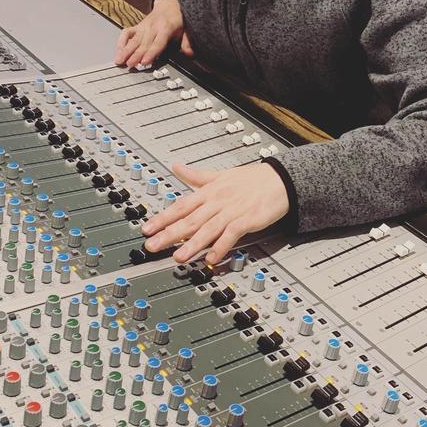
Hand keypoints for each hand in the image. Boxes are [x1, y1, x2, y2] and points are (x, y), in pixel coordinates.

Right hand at [114, 0, 193, 67]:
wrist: (169, 5)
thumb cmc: (177, 19)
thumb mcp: (186, 30)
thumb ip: (187, 42)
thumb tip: (190, 54)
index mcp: (165, 28)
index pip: (157, 43)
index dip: (150, 53)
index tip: (144, 62)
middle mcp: (152, 27)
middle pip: (143, 43)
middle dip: (135, 55)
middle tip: (129, 65)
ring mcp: (143, 26)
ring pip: (133, 39)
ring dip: (125, 50)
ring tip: (119, 60)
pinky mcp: (137, 26)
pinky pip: (127, 33)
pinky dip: (121, 41)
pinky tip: (118, 51)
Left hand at [142, 162, 289, 264]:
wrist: (280, 180)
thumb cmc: (251, 178)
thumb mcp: (220, 174)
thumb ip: (196, 175)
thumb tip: (176, 167)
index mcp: (208, 191)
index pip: (180, 205)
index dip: (162, 218)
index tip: (147, 229)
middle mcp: (217, 201)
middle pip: (189, 219)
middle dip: (169, 233)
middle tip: (152, 246)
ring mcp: (231, 211)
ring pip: (207, 229)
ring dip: (192, 244)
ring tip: (177, 257)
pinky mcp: (246, 220)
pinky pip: (231, 235)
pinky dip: (221, 247)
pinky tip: (211, 259)